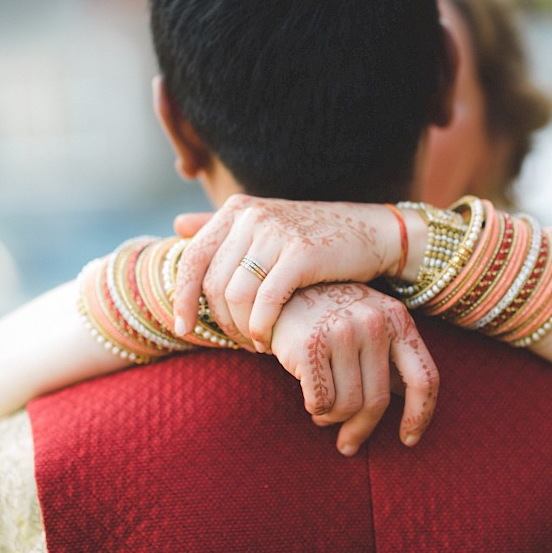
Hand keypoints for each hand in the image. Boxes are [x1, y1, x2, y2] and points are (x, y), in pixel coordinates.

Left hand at [172, 195, 402, 350]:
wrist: (373, 234)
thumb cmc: (316, 236)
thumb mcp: (267, 224)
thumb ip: (221, 226)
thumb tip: (177, 225)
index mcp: (238, 210)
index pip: (193, 259)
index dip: (182, 298)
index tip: (183, 329)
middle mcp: (253, 216)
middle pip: (214, 283)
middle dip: (219, 320)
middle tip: (235, 341)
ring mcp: (277, 234)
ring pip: (236, 295)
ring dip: (241, 328)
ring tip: (254, 343)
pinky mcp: (301, 255)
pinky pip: (265, 301)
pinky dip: (261, 327)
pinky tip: (267, 341)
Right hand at [271, 283, 437, 454]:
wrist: (280, 295)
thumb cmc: (330, 317)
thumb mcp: (369, 324)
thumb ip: (390, 358)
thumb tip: (411, 404)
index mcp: (397, 318)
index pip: (424, 377)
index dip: (420, 414)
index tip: (408, 439)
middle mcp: (374, 322)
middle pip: (378, 401)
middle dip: (361, 430)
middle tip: (347, 445)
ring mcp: (342, 331)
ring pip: (347, 406)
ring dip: (333, 419)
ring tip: (323, 413)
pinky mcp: (310, 345)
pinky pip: (320, 401)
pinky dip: (315, 409)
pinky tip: (309, 400)